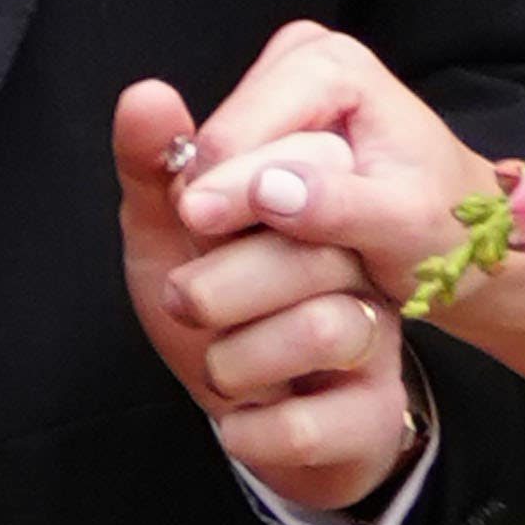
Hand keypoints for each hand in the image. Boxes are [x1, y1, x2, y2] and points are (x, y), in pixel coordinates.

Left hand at [114, 77, 417, 517]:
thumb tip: (147, 92)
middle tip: (187, 304)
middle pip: (311, 250)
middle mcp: (363, 264)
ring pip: (322, 331)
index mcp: (318, 205)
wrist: (251, 419)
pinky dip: (253, 432)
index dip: (232, 194)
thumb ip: (158, 168)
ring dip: (235, 362)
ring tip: (218, 369)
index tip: (190, 221)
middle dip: (217, 287)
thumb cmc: (215, 313)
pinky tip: (237, 422)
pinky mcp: (374, 415)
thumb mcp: (172, 235)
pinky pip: (312, 423)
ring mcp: (378, 340)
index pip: (305, 166)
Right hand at [170, 20, 524, 399]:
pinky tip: (270, 246)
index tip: (232, 257)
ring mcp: (277, 87)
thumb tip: (267, 190)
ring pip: (208, 167)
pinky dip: (236, 217)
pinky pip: (219, 177)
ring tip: (280, 255)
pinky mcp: (263, 121)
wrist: (460, 230)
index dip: (226, 205)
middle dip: (228, 213)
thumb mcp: (403, 224)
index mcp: (331, 65)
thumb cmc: (444, 225)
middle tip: (271, 262)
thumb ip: (338, 207)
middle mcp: (296, 58)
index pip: (234, 140)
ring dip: (230, 220)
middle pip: (214, 150)